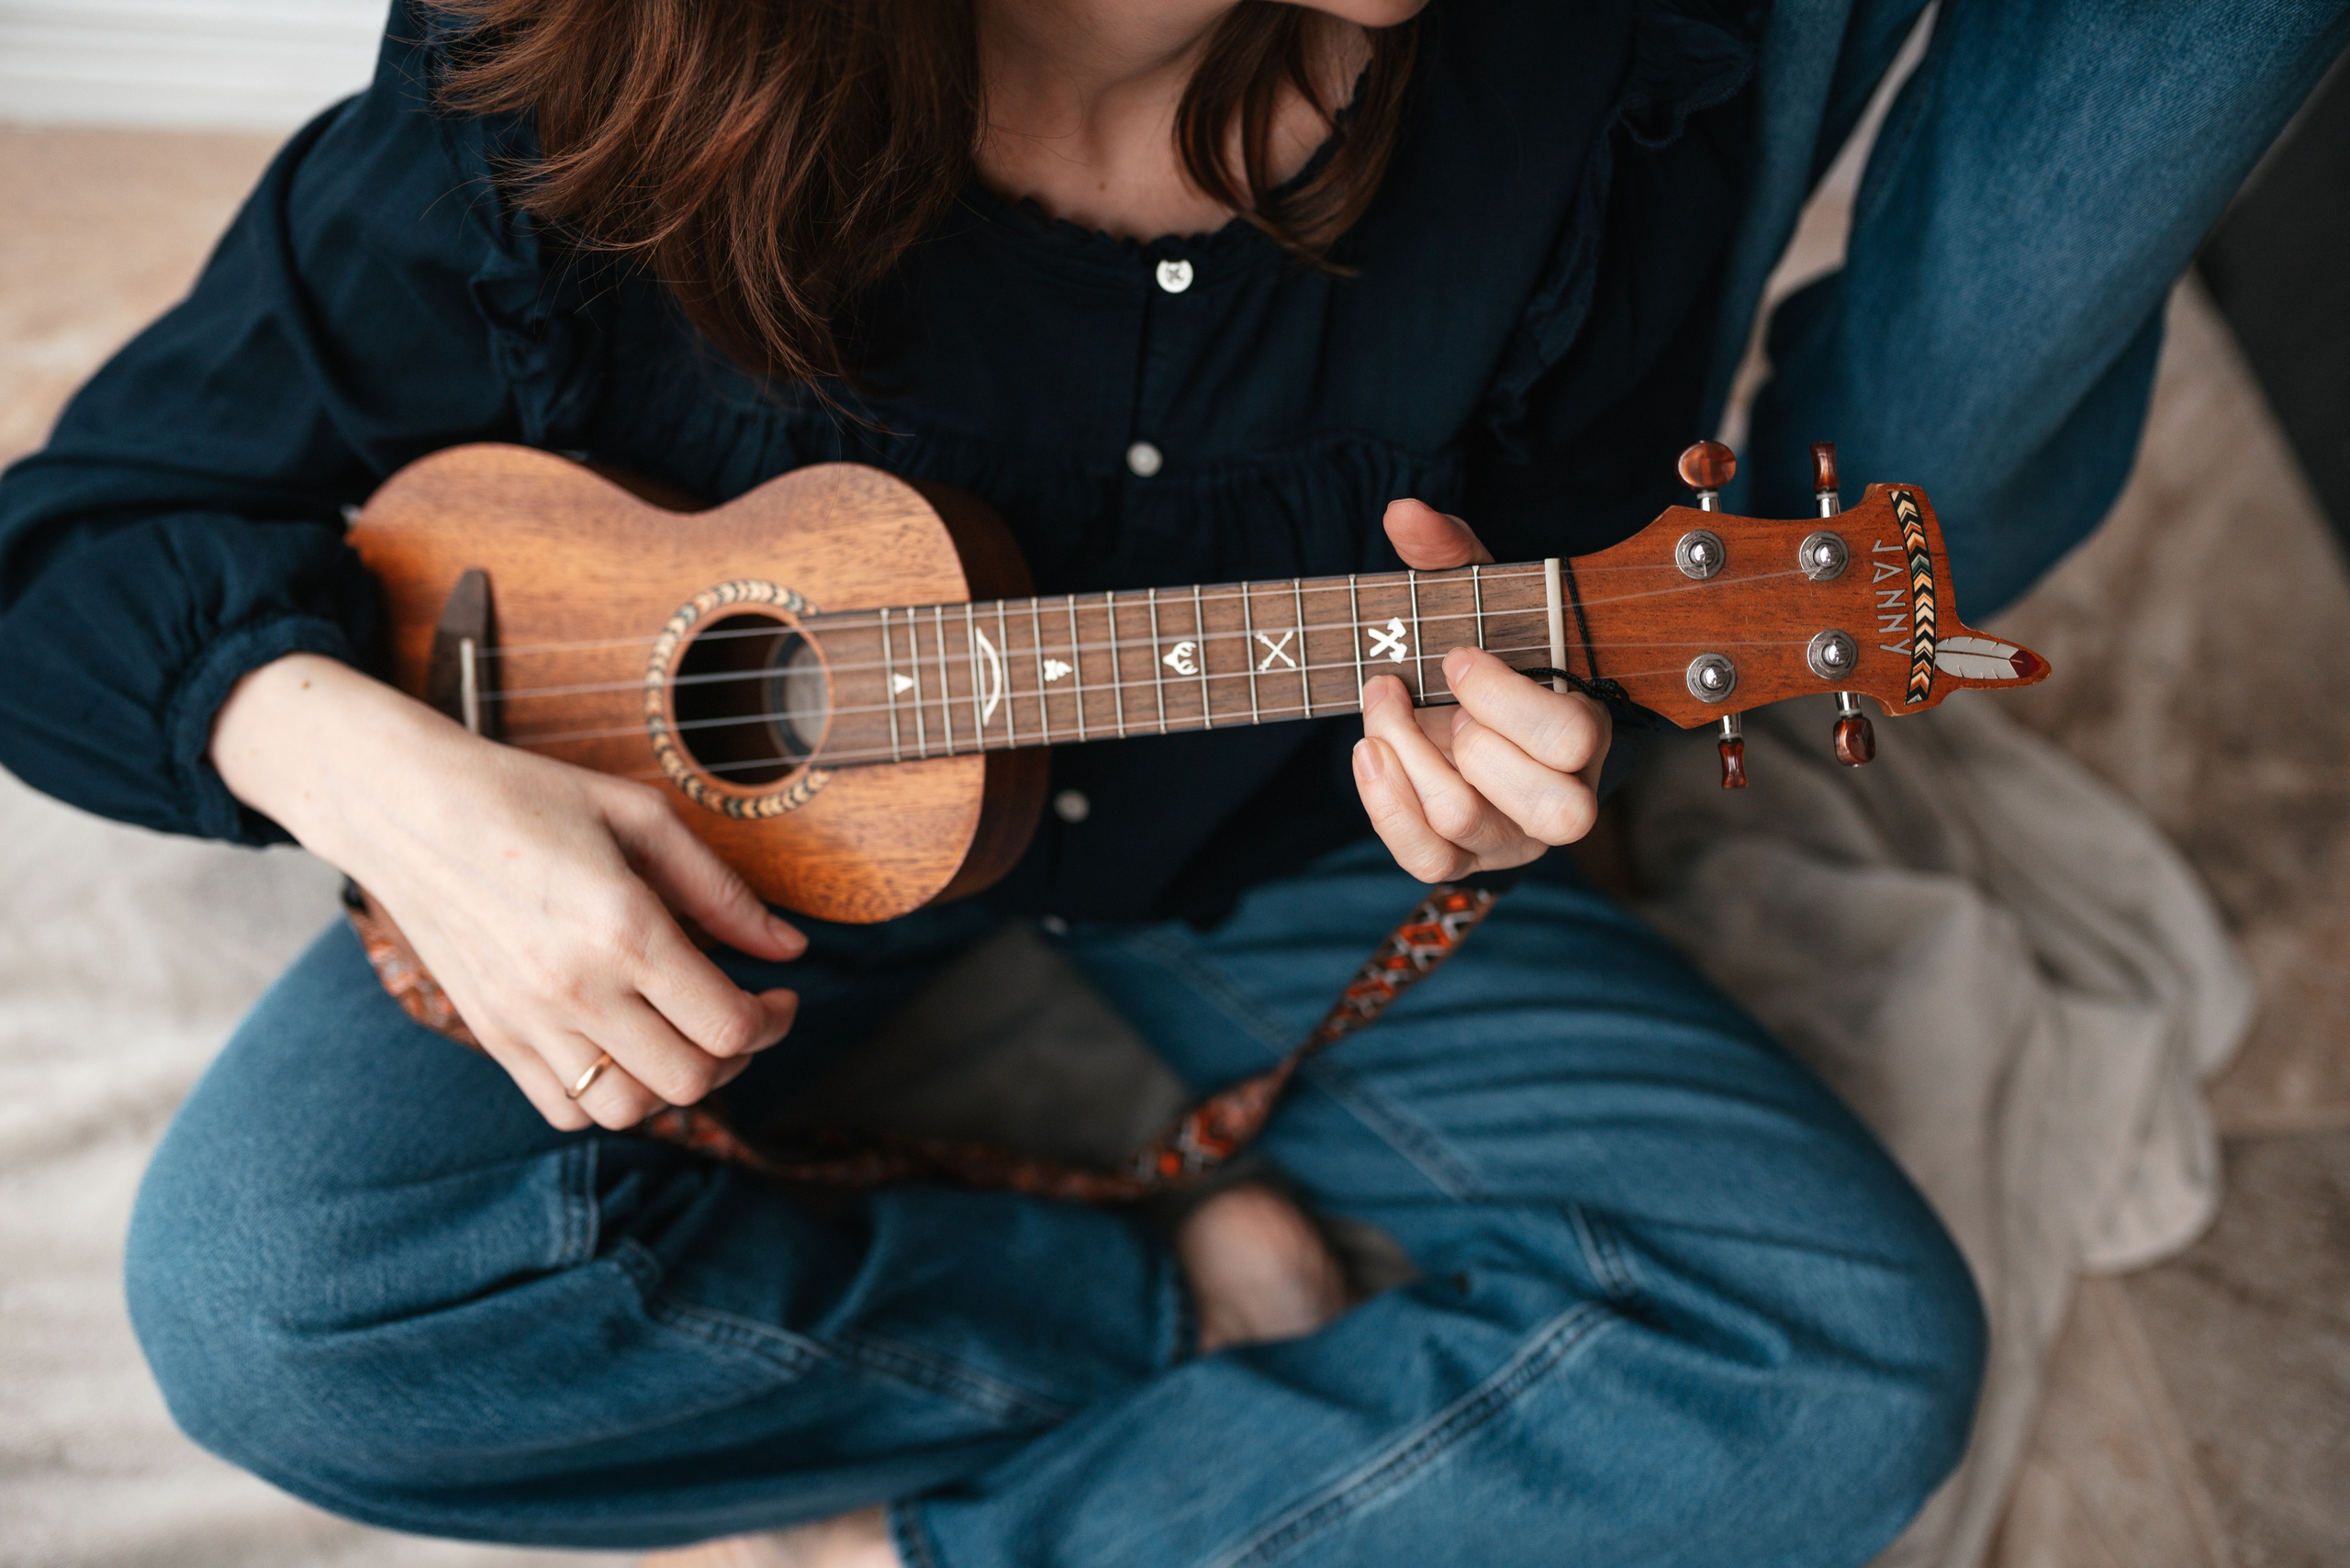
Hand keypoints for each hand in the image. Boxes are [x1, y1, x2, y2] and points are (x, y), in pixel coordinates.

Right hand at [209, 655, 805, 1130]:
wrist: (407, 807)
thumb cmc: (528, 796)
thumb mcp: (641, 818)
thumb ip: (721, 892)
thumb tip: (791, 949)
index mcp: (623, 928)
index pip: (728, 1024)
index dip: (775, 1021)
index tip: (782, 996)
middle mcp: (576, 989)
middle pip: (690, 1081)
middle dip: (738, 1055)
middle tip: (742, 1014)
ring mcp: (528, 1021)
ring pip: (628, 1110)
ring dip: (674, 1086)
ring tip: (684, 1035)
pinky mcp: (494, 1036)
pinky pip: (565, 1110)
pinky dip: (609, 1098)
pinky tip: (625, 1047)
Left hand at [1352, 500, 1610, 880]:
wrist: (1461, 706)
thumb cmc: (1485, 652)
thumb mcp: (1478, 596)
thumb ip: (1450, 553)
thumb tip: (1404, 513)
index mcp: (1588, 732)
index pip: (1571, 739)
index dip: (1501, 697)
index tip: (1455, 656)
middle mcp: (1565, 798)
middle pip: (1544, 804)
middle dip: (1469, 740)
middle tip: (1436, 695)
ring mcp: (1513, 838)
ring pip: (1467, 824)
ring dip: (1408, 756)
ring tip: (1385, 703)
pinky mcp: (1463, 861)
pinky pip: (1426, 861)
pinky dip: (1386, 806)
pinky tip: (1368, 751)